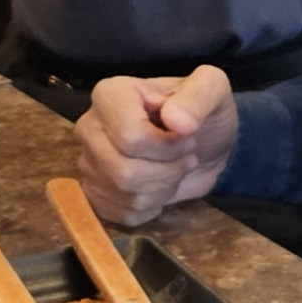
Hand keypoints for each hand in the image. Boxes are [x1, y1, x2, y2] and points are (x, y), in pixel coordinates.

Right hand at [77, 68, 237, 222]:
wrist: (201, 143)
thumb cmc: (202, 111)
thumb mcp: (213, 89)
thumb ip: (198, 96)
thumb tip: (176, 121)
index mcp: (109, 95)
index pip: (130, 137)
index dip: (168, 147)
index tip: (188, 138)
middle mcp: (89, 127)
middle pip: (123, 171)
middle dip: (168, 171)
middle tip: (186, 157)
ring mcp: (88, 162)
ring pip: (124, 194)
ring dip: (164, 188)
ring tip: (175, 168)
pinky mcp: (96, 193)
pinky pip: (122, 213)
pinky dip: (152, 206)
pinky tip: (161, 185)